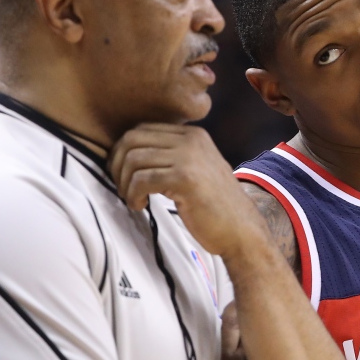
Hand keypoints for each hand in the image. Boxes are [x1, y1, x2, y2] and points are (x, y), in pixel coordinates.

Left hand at [109, 124, 268, 257]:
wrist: (242, 230)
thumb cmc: (215, 208)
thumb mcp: (196, 170)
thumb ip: (171, 157)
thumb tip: (128, 155)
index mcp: (193, 135)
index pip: (142, 129)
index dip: (123, 151)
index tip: (121, 173)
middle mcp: (191, 140)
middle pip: (132, 139)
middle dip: (117, 165)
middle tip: (122, 187)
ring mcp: (189, 157)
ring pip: (134, 159)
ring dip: (125, 183)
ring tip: (133, 199)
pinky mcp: (184, 178)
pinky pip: (142, 179)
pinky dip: (133, 195)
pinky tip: (140, 206)